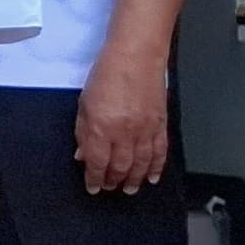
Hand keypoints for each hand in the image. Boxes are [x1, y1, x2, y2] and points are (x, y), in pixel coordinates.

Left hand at [74, 45, 171, 195]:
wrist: (136, 56)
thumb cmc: (106, 74)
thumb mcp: (84, 103)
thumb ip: (83, 132)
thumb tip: (83, 156)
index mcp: (102, 127)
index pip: (98, 163)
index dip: (95, 179)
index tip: (92, 187)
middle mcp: (125, 133)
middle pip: (121, 167)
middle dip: (114, 180)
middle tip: (110, 187)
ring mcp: (146, 130)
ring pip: (142, 164)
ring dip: (135, 179)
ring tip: (130, 189)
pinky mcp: (160, 124)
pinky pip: (160, 152)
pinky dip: (156, 167)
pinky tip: (152, 177)